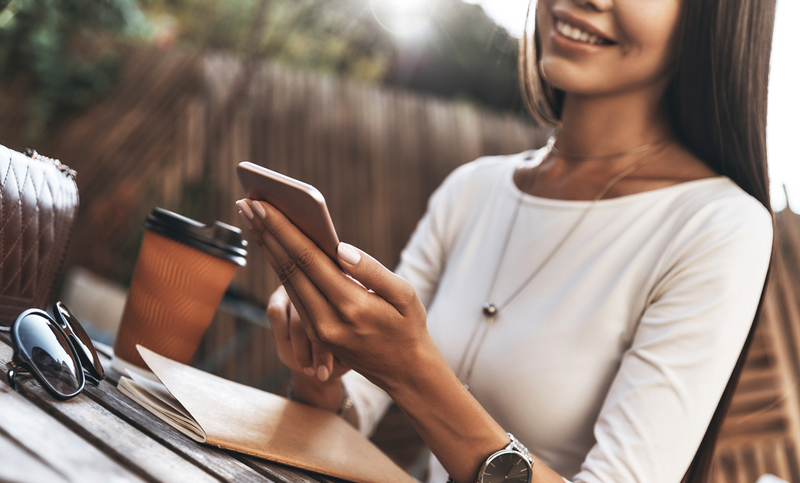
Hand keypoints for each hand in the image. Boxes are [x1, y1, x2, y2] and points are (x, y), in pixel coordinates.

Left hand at [238, 198, 430, 391]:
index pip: (309, 260)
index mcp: (352, 305)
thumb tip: (340, 248)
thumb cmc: (408, 326)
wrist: (404, 372)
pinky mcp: (315, 335)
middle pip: (289, 269)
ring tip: (252, 221)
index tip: (263, 206)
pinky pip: (292, 296)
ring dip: (267, 249)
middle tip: (247, 205)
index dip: (283, 230)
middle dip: (266, 234)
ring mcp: (318, 331)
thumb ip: (372, 271)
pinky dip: (279, 268)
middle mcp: (327, 321)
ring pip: (285, 282)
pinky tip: (271, 249)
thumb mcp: (405, 296)